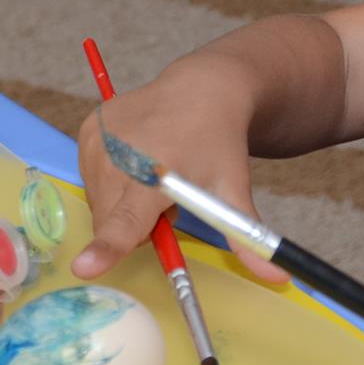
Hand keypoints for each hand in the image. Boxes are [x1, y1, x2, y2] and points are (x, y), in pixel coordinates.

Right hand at [71, 53, 282, 283]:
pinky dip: (110, 181)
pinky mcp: (89, 128)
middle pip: (111, 221)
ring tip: (151, 177)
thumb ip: (247, 237)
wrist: (203, 88)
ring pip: (98, 202)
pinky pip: (90, 178)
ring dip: (121, 204)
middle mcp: (121, 154)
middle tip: (165, 200)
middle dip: (133, 224)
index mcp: (157, 174)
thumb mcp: (234, 190)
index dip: (105, 247)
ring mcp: (100, 138)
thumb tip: (280, 276)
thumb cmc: (218, 145)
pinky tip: (135, 160)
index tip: (83, 268)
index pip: (127, 220)